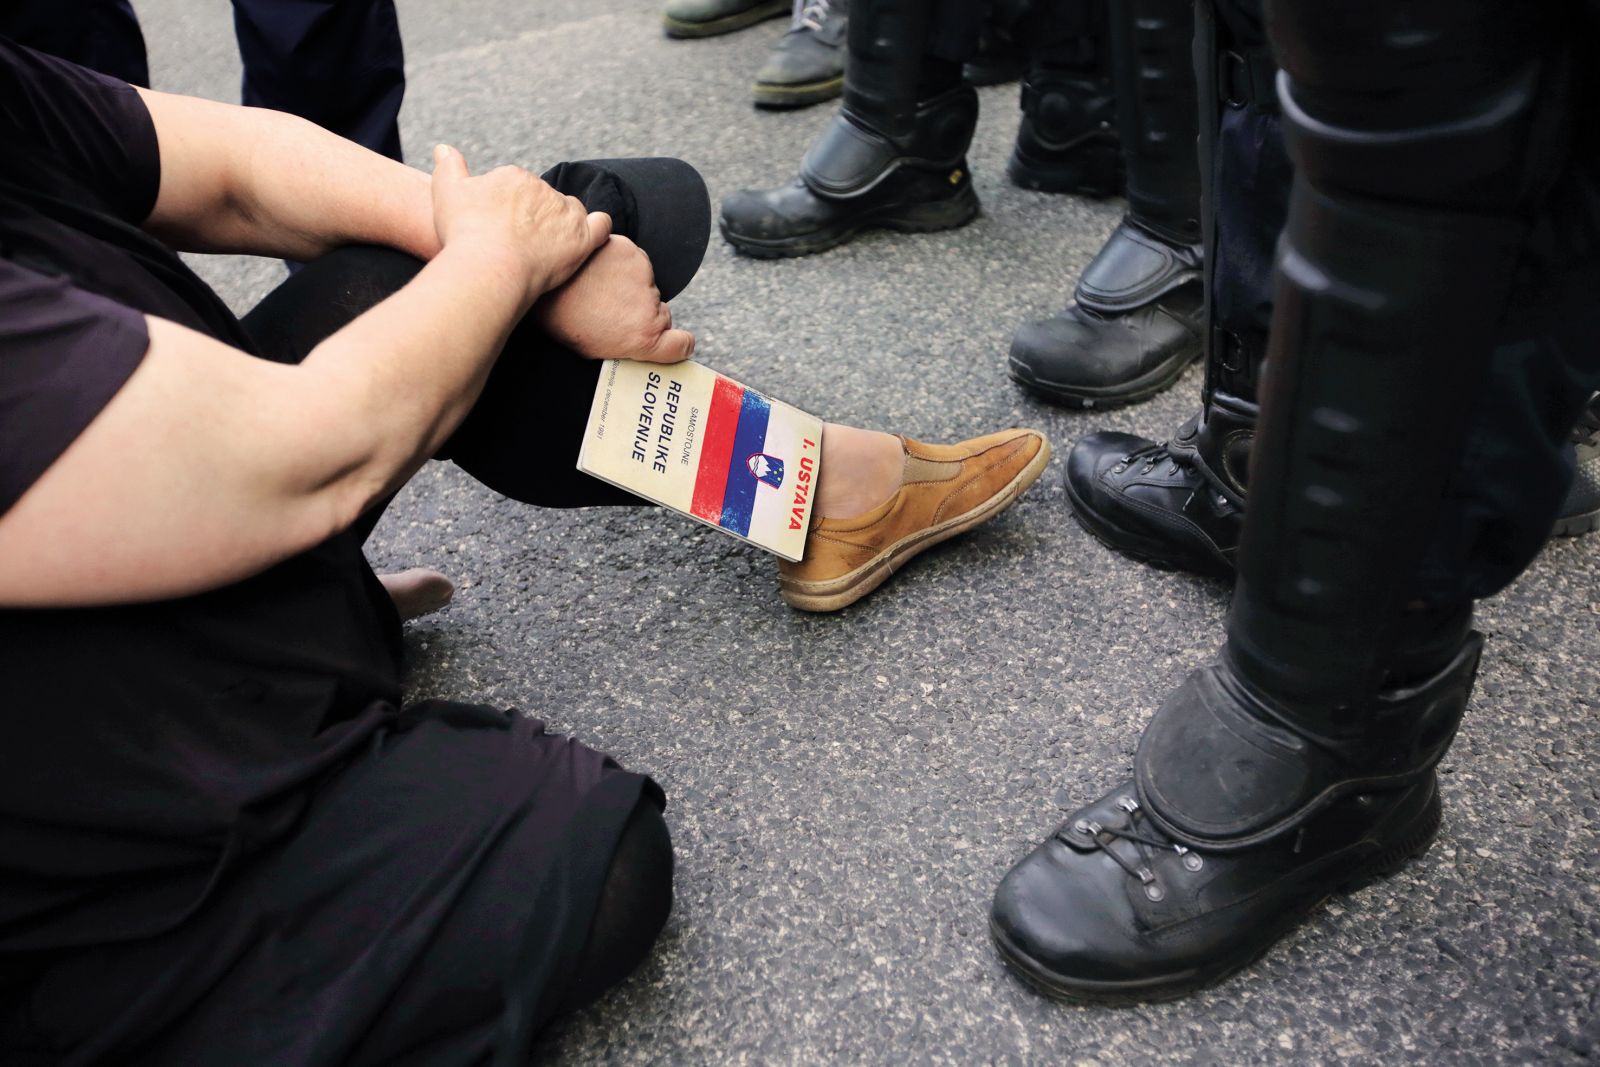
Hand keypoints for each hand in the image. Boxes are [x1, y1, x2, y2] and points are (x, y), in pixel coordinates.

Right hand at [429, 144, 609, 305]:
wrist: (488, 269)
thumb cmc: (464, 234)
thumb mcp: (446, 192)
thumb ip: (448, 167)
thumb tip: (444, 148)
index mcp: (515, 176)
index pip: (520, 189)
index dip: (511, 209)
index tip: (502, 229)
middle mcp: (544, 189)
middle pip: (545, 200)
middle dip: (536, 217)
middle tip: (522, 244)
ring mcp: (565, 214)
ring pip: (571, 212)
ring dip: (565, 223)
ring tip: (551, 246)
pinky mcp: (583, 239)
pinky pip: (601, 226)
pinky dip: (600, 226)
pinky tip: (595, 231)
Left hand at [533, 234, 695, 362]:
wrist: (541, 285)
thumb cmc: (563, 321)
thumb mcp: (597, 349)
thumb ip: (629, 346)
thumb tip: (638, 341)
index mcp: (643, 338)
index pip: (682, 345)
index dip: (678, 344)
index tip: (672, 343)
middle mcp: (650, 307)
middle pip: (660, 310)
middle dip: (641, 311)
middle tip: (609, 312)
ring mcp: (642, 276)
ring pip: (646, 283)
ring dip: (629, 285)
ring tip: (597, 289)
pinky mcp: (629, 250)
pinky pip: (633, 260)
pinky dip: (619, 264)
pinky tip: (596, 271)